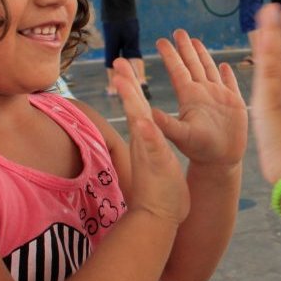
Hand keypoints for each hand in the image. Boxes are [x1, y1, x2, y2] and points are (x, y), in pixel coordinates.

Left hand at [111, 58, 188, 223]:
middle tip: (120, 63)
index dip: (128, 84)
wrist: (158, 218)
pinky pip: (150, 130)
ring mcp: (147, 148)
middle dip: (128, 83)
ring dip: (134, 96)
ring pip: (139, 116)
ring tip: (129, 81)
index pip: (135, 105)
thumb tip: (143, 121)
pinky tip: (149, 116)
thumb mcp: (159, 165)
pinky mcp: (155, 157)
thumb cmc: (161, 194)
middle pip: (134, 105)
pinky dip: (148, 117)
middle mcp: (143, 139)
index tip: (119, 64)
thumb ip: (152, 142)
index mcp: (144, 137)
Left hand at [152, 30, 247, 165]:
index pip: (178, 70)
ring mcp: (218, 98)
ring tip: (196, 41)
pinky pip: (230, 84)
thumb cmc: (200, 151)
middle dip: (185, 48)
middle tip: (178, 31)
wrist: (221, 162)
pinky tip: (224, 65)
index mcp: (189, 97)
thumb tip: (149, 114)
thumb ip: (166, 124)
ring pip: (209, 70)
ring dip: (203, 55)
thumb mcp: (181, 136)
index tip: (161, 41)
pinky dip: (228, 74)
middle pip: (192, 65)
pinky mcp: (234, 104)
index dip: (170, 55)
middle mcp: (202, 94)